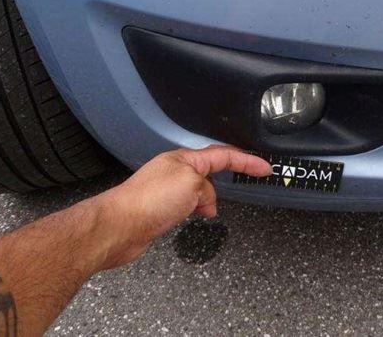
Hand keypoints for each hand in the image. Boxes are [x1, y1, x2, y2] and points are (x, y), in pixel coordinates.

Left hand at [90, 145, 270, 269]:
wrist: (118, 227)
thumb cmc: (147, 201)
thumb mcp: (191, 184)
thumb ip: (207, 189)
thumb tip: (206, 203)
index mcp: (183, 159)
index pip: (222, 155)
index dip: (246, 161)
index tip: (263, 167)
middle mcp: (174, 171)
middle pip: (210, 171)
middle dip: (226, 179)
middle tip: (244, 183)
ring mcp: (166, 190)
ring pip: (198, 190)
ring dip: (208, 200)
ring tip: (206, 211)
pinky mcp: (159, 209)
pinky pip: (186, 205)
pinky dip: (195, 211)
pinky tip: (192, 219)